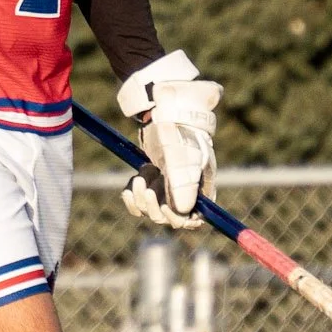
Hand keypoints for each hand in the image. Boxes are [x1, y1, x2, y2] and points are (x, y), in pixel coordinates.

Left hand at [117, 52, 221, 228]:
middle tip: (149, 183)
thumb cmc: (179, 133)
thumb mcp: (181, 158)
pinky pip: (137, 202)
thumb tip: (184, 213)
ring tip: (143, 171)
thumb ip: (183, 185)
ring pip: (150, 210)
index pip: (193, 220)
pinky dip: (131, 195)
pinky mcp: (150, 182)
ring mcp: (165, 188)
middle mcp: (184, 192)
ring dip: (142, 195)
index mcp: (200, 189)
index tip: (167, 208)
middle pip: (167, 218)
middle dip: (155, 204)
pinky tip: (132, 182)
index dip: (179, 220)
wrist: (163, 111)